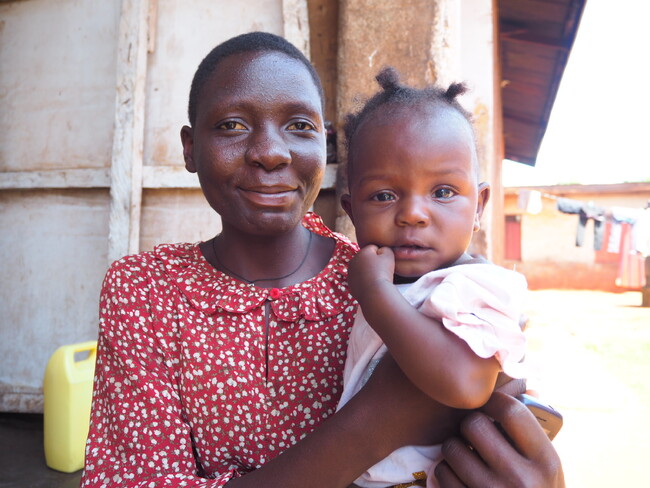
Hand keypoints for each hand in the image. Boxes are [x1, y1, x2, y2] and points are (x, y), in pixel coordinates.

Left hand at [347, 245, 394, 299]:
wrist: (374, 293)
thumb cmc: (383, 272)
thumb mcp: (389, 255)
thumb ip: (385, 248)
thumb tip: (381, 250)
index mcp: (361, 252)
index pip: (373, 248)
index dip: (382, 255)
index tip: (385, 264)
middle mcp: (353, 261)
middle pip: (366, 259)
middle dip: (374, 263)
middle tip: (382, 272)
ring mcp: (350, 274)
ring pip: (362, 270)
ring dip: (369, 272)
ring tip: (377, 279)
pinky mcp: (351, 285)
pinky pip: (360, 280)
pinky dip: (365, 282)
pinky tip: (371, 285)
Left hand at [434, 391, 564, 487]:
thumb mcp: (545, 466)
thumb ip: (531, 431)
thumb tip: (520, 381)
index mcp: (546, 462)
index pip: (511, 410)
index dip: (492, 399)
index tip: (486, 402)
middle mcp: (521, 480)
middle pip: (474, 424)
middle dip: (469, 425)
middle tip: (473, 432)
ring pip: (452, 447)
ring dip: (454, 448)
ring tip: (466, 455)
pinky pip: (441, 473)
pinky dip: (446, 471)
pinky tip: (460, 477)